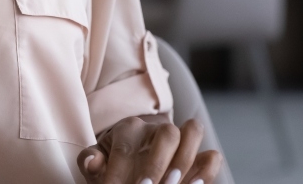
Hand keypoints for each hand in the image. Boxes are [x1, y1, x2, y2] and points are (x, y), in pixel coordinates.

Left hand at [76, 115, 220, 183]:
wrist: (135, 157)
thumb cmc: (113, 162)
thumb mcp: (99, 159)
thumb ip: (91, 160)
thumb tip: (92, 162)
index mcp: (129, 128)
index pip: (125, 149)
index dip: (118, 175)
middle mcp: (158, 128)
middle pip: (167, 134)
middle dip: (157, 165)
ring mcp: (181, 139)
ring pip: (193, 133)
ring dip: (185, 162)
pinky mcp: (199, 156)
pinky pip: (211, 156)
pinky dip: (207, 171)